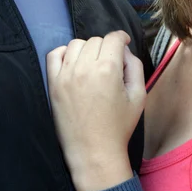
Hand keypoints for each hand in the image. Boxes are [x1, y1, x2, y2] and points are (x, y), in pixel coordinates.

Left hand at [47, 31, 145, 190]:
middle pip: (96, 40)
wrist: (94, 152)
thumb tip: (124, 51)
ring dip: (87, 49)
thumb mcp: (138, 96)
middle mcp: (85, 68)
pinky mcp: (53, 84)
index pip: (113, 38)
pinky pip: (54, 55)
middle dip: (106, 47)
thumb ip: (135, 66)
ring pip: (76, 44)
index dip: (121, 38)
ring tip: (93, 64)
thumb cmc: (119, 126)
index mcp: (108, 70)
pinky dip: (64, 53)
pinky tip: (74, 63)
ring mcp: (66, 75)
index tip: (124, 43)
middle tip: (111, 62)